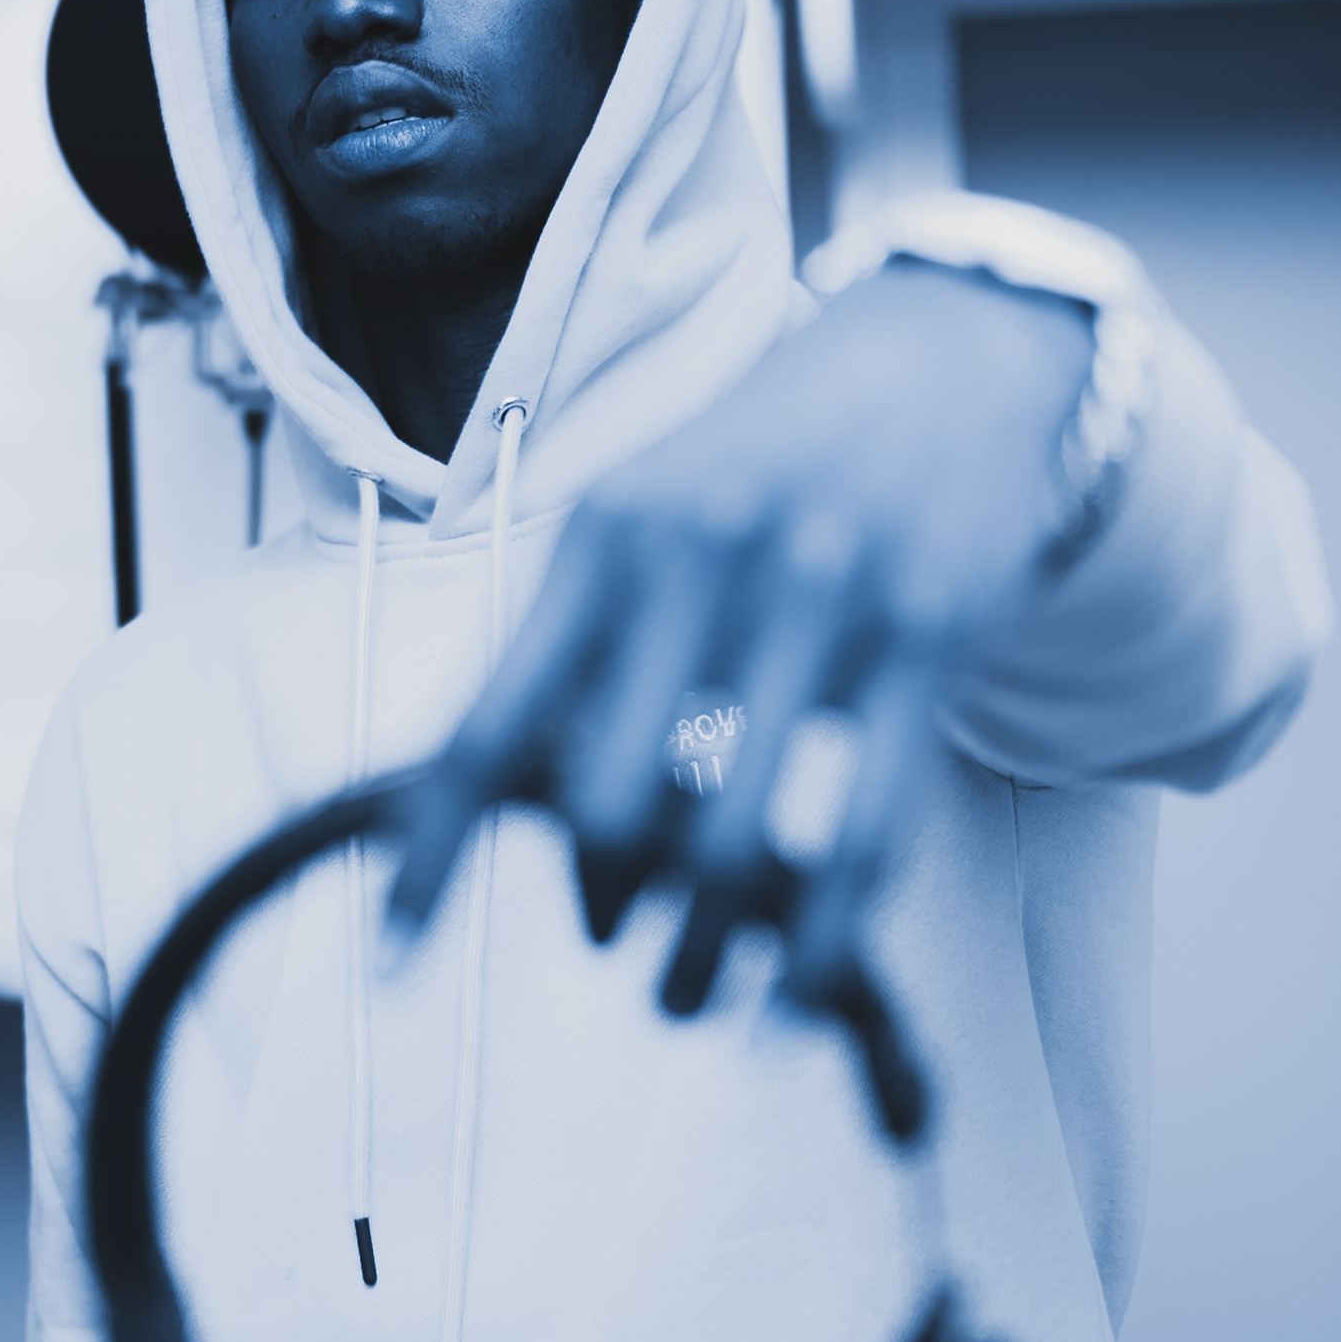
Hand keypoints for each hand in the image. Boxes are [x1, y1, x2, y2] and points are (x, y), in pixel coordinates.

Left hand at [387, 260, 1093, 1021]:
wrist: (945, 350)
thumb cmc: (765, 461)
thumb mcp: (643, 515)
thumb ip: (570, 641)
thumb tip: (479, 797)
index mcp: (605, 537)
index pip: (487, 726)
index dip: (430, 856)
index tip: (395, 961)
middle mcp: (703, 560)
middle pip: (607, 805)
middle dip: (599, 900)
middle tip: (611, 930)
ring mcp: (822, 596)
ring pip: (731, 842)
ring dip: (698, 951)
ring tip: (689, 990)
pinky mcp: (928, 636)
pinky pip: (864, 835)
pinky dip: (820, 941)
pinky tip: (797, 992)